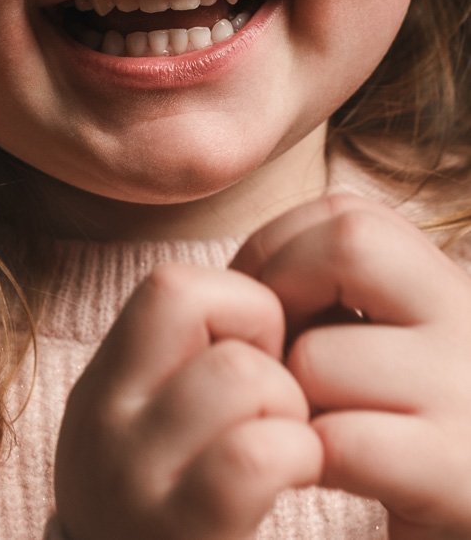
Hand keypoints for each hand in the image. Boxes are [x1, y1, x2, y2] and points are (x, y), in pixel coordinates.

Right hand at [54, 263, 322, 539]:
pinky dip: (296, 453)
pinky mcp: (187, 534)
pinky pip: (255, 453)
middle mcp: (104, 424)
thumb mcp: (147, 429)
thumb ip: (185, 363)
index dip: (237, 302)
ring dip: (289, 406)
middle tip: (274, 402)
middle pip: (202, 308)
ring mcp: (138, 482)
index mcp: (104, 387)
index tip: (256, 355)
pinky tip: (294, 475)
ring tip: (286, 445)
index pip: (172, 283)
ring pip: (243, 375)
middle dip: (267, 342)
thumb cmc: (170, 511)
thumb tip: (272, 301)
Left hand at [233, 193, 470, 539]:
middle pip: (347, 246)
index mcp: (443, 280)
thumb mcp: (384, 338)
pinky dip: (311, 459)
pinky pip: (343, 442)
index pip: (342, 212)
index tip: (255, 301)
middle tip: (268, 356)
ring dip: (286, 398)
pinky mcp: (460, 470)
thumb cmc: (403, 422)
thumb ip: (329, 293)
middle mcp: (467, 318)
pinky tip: (324, 471)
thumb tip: (236, 281)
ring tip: (302, 423)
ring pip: (318, 358)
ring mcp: (466, 390)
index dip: (274, 248)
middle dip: (278, 294)